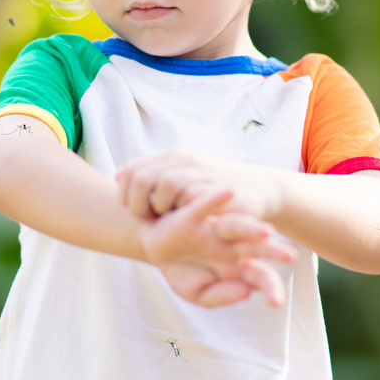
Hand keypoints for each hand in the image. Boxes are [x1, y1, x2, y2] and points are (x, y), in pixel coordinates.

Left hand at [117, 150, 283, 220]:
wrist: (260, 190)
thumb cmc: (217, 192)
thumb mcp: (183, 179)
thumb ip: (152, 177)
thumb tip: (118, 176)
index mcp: (171, 159)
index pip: (130, 170)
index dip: (125, 194)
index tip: (135, 211)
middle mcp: (183, 161)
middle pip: (141, 178)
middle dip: (137, 204)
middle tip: (148, 219)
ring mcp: (200, 172)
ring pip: (164, 185)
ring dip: (161, 207)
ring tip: (169, 219)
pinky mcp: (216, 187)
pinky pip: (190, 195)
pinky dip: (184, 210)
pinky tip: (187, 221)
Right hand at [141, 188, 295, 307]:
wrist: (155, 249)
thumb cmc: (182, 269)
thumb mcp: (197, 292)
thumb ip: (220, 296)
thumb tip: (246, 291)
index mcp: (236, 265)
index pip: (259, 276)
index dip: (269, 287)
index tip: (276, 302)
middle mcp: (229, 245)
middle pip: (254, 248)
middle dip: (272, 251)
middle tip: (290, 256)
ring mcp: (212, 230)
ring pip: (234, 227)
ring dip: (250, 228)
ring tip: (266, 231)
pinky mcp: (191, 217)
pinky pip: (203, 206)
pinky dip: (214, 199)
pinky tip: (229, 192)